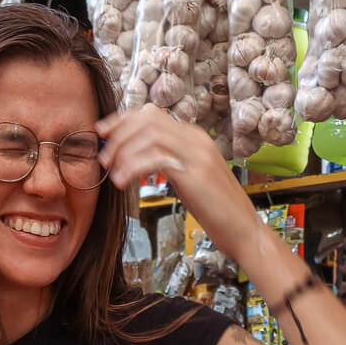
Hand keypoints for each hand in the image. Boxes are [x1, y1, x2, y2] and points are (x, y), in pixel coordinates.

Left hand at [96, 104, 258, 261]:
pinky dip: (132, 168)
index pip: (152, 115)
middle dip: (119, 135)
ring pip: (149, 137)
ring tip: (111, 173)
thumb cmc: (215, 210)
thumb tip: (135, 159)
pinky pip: (155, 159)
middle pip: (147, 120)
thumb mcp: (188, 179)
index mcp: (194, 137)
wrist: (243, 230)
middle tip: (103, 158)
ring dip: (123, 153)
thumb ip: (168, 163)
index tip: (102, 132)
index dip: (122, 120)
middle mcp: (196, 139)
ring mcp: (197, 154)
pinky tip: (122, 182)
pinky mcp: (194, 174)